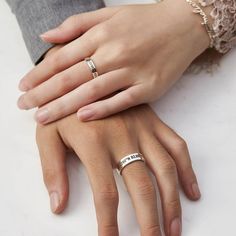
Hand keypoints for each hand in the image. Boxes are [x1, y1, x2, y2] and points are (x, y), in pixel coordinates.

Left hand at [18, 1, 209, 123]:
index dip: (39, 74)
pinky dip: (101, 110)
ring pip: (91, 91)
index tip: (23, 87)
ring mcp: (132, 71)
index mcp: (101, 34)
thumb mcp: (110, 14)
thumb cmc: (145, 20)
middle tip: (24, 107)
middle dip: (43, 94)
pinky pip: (121, 101)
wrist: (184, 26)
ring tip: (42, 118)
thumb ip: (77, 24)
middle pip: (70, 77)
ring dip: (63, 106)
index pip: (62, 57)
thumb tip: (47, 37)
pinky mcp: (149, 87)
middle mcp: (114, 52)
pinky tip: (82, 118)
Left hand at [36, 105, 200, 235]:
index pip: (105, 193)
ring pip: (164, 169)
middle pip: (141, 186)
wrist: (82, 78)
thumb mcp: (47, 135)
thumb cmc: (63, 108)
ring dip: (172, 201)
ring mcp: (142, 128)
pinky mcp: (154, 121)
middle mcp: (123, 137)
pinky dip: (187, 169)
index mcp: (94, 143)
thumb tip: (59, 206)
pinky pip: (176, 146)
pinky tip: (191, 191)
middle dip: (149, 220)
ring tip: (174, 228)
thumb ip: (52, 170)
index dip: (109, 224)